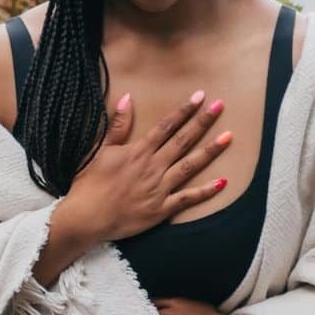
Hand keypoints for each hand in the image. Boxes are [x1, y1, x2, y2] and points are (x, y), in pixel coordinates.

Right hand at [66, 90, 234, 243]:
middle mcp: (153, 167)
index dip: (184, 110)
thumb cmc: (88, 184)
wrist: (85, 218)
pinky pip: (187, 199)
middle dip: (202, 122)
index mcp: (138, 151)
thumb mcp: (99, 150)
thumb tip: (127, 98)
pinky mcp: (161, 210)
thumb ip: (117, 125)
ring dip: (210, 151)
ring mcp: (159, 189)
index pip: (166, 126)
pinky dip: (205, 192)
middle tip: (220, 106)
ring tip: (228, 137)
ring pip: (190, 166)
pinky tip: (222, 182)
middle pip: (183, 140)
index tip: (200, 96)